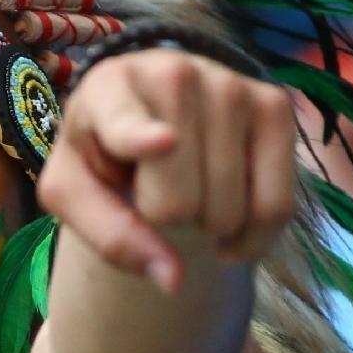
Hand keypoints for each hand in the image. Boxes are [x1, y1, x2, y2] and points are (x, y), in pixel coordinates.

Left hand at [37, 48, 298, 292]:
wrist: (147, 120)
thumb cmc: (102, 156)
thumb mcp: (76, 195)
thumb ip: (110, 236)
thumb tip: (173, 279)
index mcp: (108, 89)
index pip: (128, 124)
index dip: (143, 139)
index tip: (163, 142)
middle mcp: (174, 72)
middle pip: (181, 202)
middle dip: (166, 220)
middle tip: (155, 192)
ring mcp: (230, 83)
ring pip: (229, 209)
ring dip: (208, 228)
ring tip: (189, 195)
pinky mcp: (274, 105)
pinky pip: (276, 205)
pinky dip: (253, 238)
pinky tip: (229, 227)